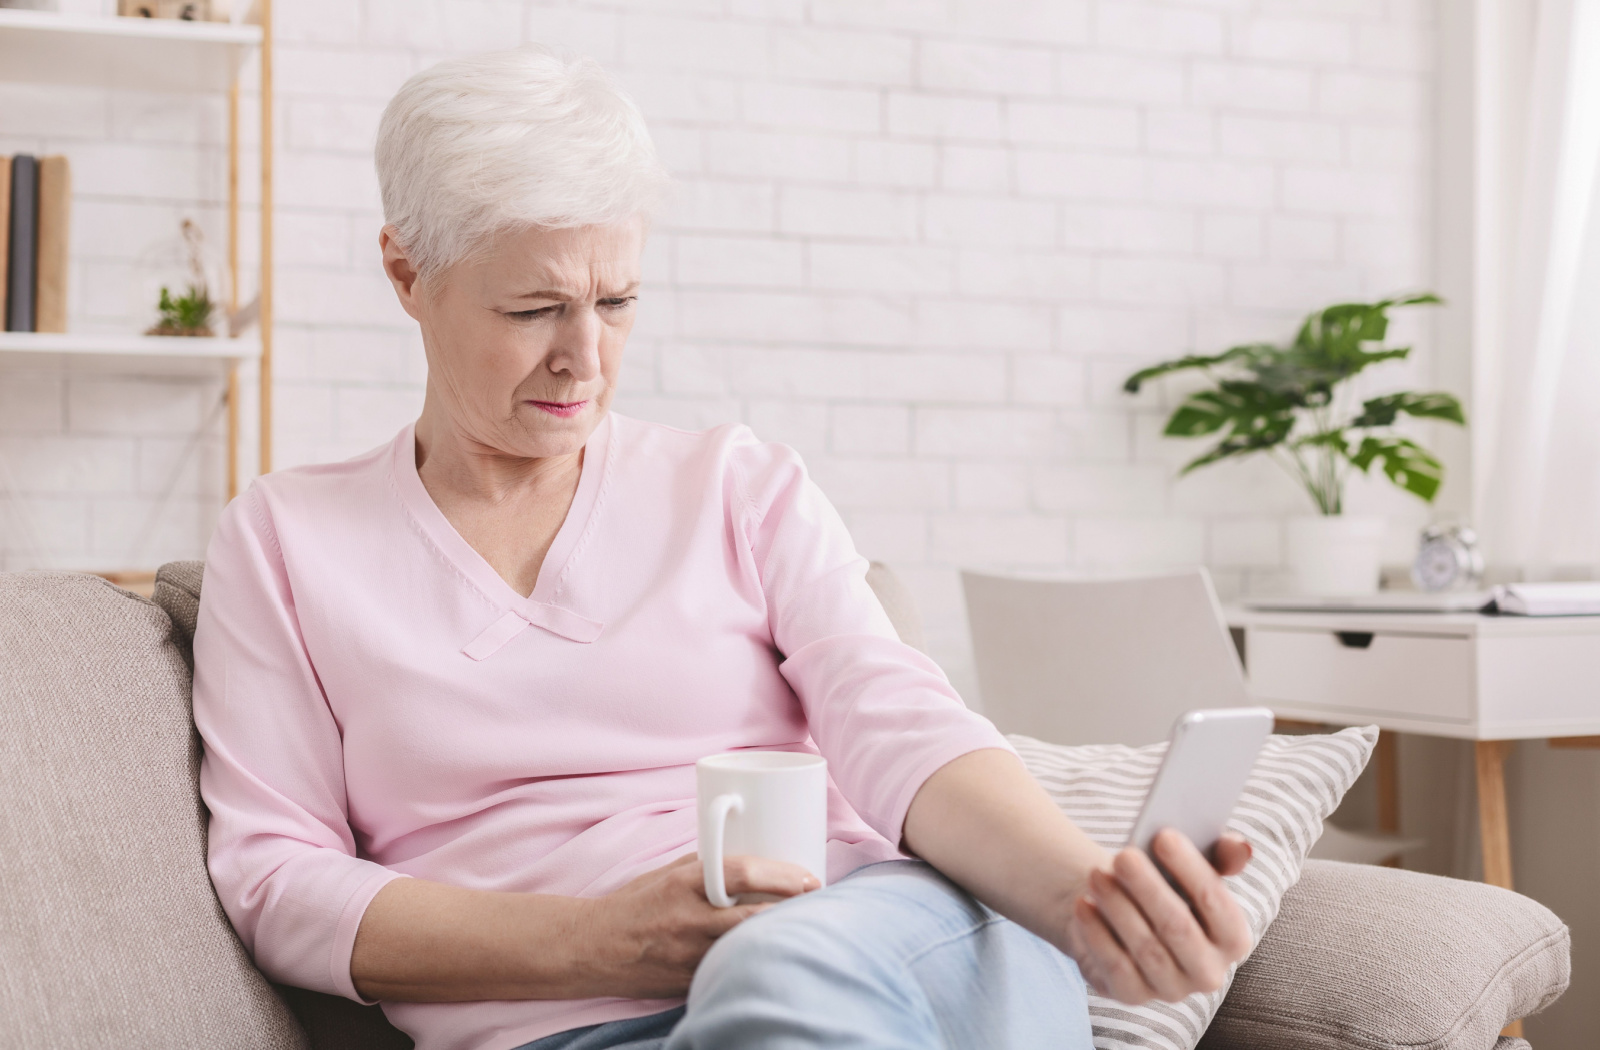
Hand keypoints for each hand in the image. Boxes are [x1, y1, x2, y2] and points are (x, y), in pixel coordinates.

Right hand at [573, 853, 818, 997]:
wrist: (592, 948)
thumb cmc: (634, 905)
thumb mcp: (668, 875)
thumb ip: (707, 868)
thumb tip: (751, 859)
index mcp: (683, 884)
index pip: (740, 874)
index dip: (780, 875)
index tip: (807, 876)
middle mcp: (688, 919)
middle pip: (753, 915)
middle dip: (792, 908)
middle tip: (816, 901)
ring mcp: (688, 955)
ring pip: (746, 947)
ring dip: (777, 936)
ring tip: (803, 927)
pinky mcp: (688, 983)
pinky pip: (729, 971)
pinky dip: (753, 961)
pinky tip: (773, 956)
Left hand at [1064, 830, 1253, 1003]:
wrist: (1123, 919)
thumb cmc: (1165, 888)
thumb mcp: (1193, 870)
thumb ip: (1222, 856)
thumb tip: (1240, 847)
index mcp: (1234, 939)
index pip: (1215, 901)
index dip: (1190, 867)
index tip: (1163, 835)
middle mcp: (1208, 972)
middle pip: (1177, 927)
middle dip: (1148, 888)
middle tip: (1123, 856)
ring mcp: (1171, 989)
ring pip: (1145, 947)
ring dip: (1118, 906)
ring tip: (1096, 874)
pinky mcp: (1133, 995)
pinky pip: (1115, 966)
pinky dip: (1097, 933)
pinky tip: (1083, 905)